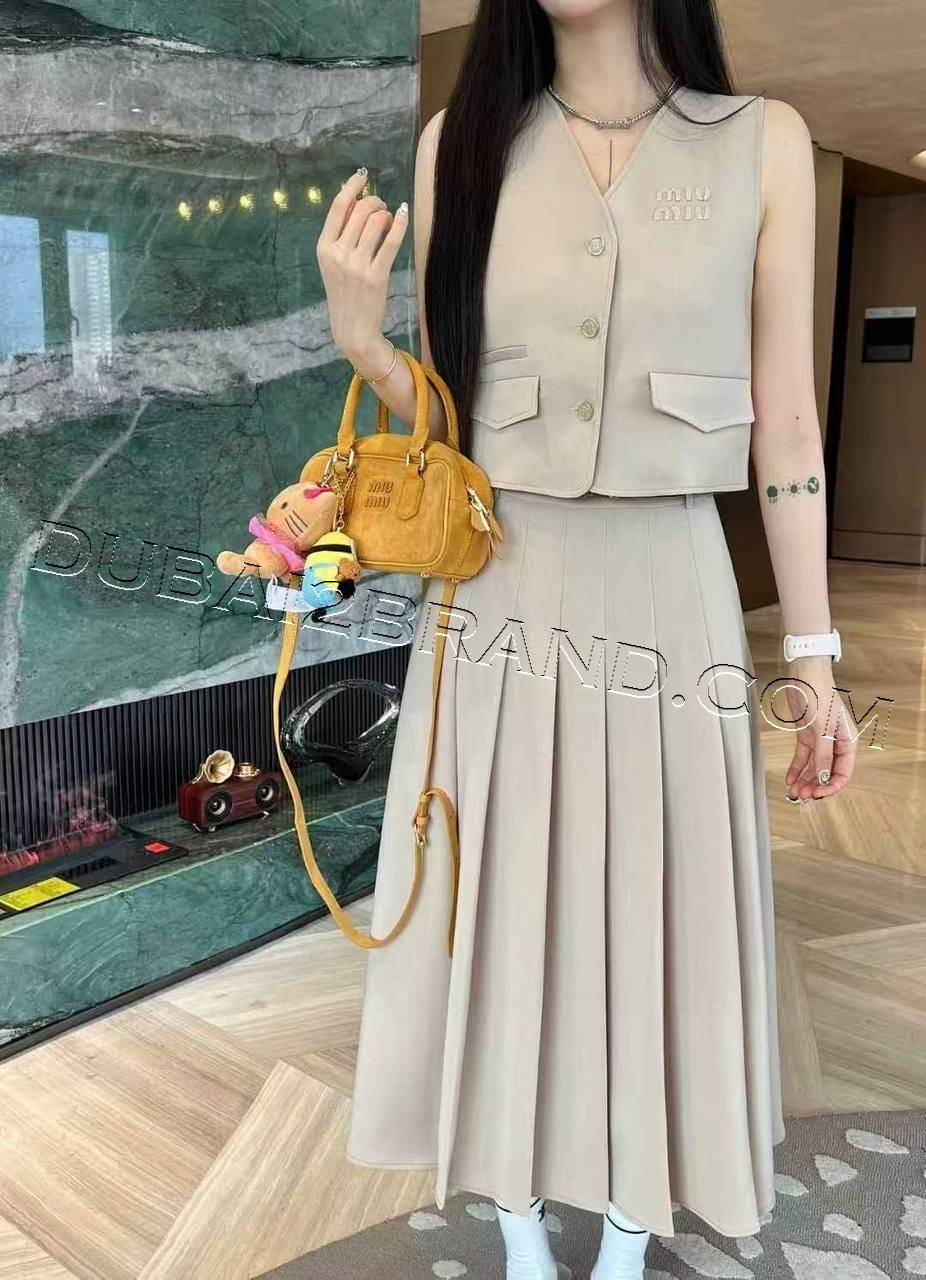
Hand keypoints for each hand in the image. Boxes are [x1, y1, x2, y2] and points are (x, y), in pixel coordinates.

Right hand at [316, 168, 408, 363]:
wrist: (352, 329)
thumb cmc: (345, 294)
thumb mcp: (333, 264)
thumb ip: (341, 236)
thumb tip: (360, 203)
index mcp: (324, 248)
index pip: (338, 207)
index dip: (352, 186)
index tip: (362, 176)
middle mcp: (339, 254)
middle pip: (360, 210)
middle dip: (374, 202)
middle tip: (381, 207)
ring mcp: (357, 265)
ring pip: (376, 222)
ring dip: (386, 214)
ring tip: (389, 220)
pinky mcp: (376, 275)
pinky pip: (391, 240)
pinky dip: (399, 223)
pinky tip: (403, 215)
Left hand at [780, 657, 856, 801]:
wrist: (805, 673)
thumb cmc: (820, 695)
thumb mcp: (822, 728)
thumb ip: (824, 755)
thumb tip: (824, 779)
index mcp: (848, 741)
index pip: (843, 773)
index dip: (831, 786)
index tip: (816, 794)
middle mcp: (835, 743)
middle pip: (827, 772)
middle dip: (815, 786)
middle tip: (801, 796)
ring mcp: (820, 739)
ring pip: (814, 767)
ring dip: (805, 780)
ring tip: (793, 792)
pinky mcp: (806, 734)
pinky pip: (803, 757)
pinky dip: (796, 768)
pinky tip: (790, 779)